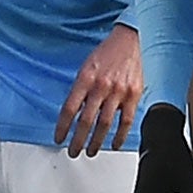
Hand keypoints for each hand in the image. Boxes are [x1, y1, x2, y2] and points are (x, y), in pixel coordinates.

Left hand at [55, 23, 142, 156]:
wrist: (128, 40)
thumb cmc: (105, 54)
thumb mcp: (85, 68)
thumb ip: (79, 91)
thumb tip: (74, 114)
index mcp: (85, 79)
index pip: (69, 109)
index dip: (63, 127)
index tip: (59, 138)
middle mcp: (101, 86)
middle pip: (86, 121)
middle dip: (78, 140)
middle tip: (73, 151)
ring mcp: (119, 92)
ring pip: (105, 124)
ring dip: (96, 141)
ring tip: (90, 151)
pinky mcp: (134, 95)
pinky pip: (126, 121)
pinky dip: (120, 135)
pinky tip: (114, 143)